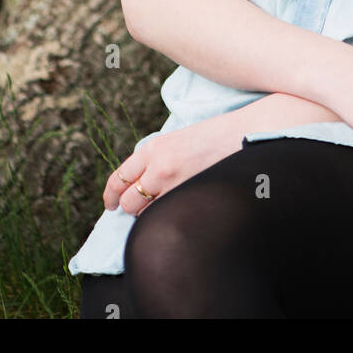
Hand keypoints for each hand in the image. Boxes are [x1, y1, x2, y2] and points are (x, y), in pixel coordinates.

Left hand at [103, 111, 243, 215]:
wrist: (242, 133)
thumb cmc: (212, 137)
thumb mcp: (176, 140)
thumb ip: (155, 159)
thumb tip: (140, 183)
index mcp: (153, 148)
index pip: (119, 177)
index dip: (110, 194)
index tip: (110, 204)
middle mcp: (159, 167)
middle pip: (129, 200)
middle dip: (131, 207)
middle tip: (140, 208)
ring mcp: (175, 184)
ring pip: (147, 214)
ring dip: (150, 215)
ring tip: (165, 207)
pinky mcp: (190, 197)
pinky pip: (167, 217)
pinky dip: (167, 219)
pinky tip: (176, 212)